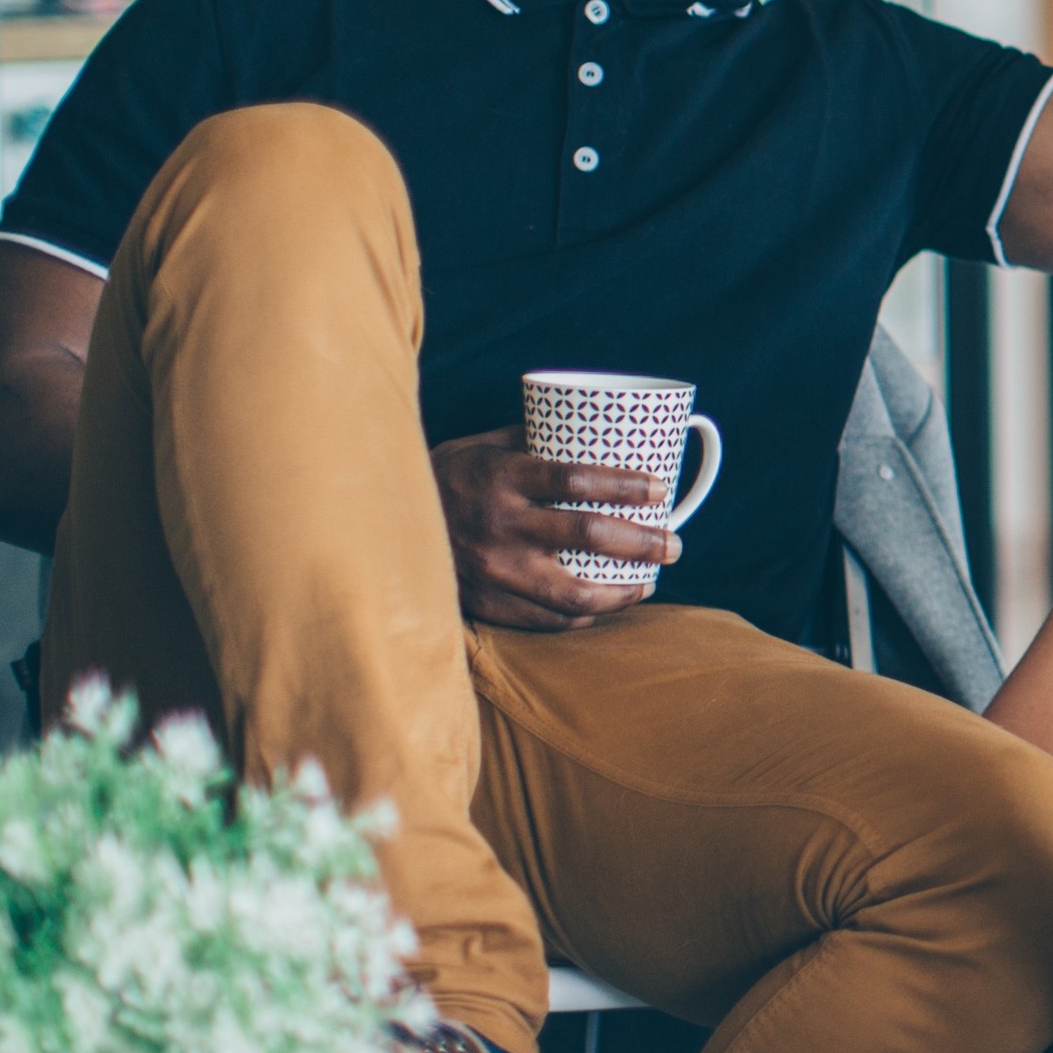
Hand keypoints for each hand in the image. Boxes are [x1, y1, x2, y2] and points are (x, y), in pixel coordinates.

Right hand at [431, 430, 674, 632]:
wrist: (378, 525)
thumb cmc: (443, 478)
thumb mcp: (482, 448)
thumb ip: (534, 441)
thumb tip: (594, 432)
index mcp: (502, 478)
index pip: (577, 480)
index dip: (625, 485)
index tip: (659, 489)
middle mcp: (499, 526)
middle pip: (589, 536)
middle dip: (644, 542)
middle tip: (674, 544)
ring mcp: (492, 570)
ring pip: (574, 592)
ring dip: (623, 591)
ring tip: (648, 583)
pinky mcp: (485, 604)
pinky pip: (546, 619)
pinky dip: (582, 616)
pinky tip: (602, 606)